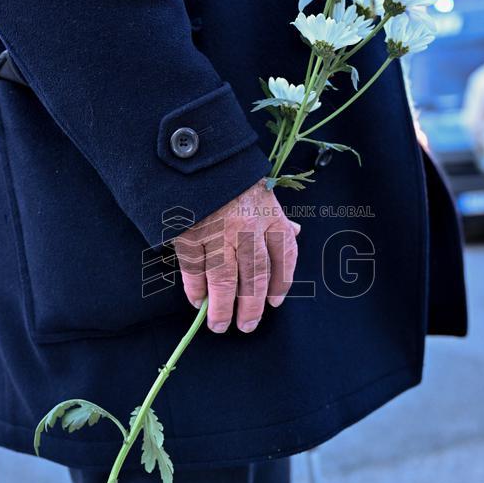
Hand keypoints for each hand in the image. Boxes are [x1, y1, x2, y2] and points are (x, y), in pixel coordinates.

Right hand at [173, 179, 299, 333]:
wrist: (195, 155)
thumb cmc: (231, 175)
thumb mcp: (262, 190)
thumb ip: (276, 216)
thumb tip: (294, 232)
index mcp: (270, 214)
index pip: (284, 255)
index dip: (281, 282)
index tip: (274, 303)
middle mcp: (248, 226)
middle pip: (254, 275)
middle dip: (251, 306)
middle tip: (247, 327)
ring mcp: (218, 231)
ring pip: (223, 279)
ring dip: (221, 307)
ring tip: (219, 325)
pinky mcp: (189, 232)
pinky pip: (194, 269)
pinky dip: (195, 288)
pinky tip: (198, 301)